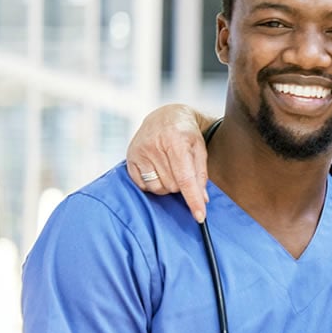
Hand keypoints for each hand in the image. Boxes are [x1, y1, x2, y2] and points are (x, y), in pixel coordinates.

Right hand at [125, 104, 211, 221]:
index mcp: (176, 141)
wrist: (165, 116)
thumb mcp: (200, 149)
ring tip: (170, 169)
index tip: (200, 216)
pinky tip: (157, 169)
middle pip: (172, 185)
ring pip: (158, 188)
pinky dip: (153, 183)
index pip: (185, 178)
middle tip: (182, 170)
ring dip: (167, 185)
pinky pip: (143, 185)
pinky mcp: (129, 158)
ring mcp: (139, 152)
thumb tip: (202, 199)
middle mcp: (154, 146)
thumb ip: (201, 174)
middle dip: (181, 185)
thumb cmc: (187, 134)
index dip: (193, 199)